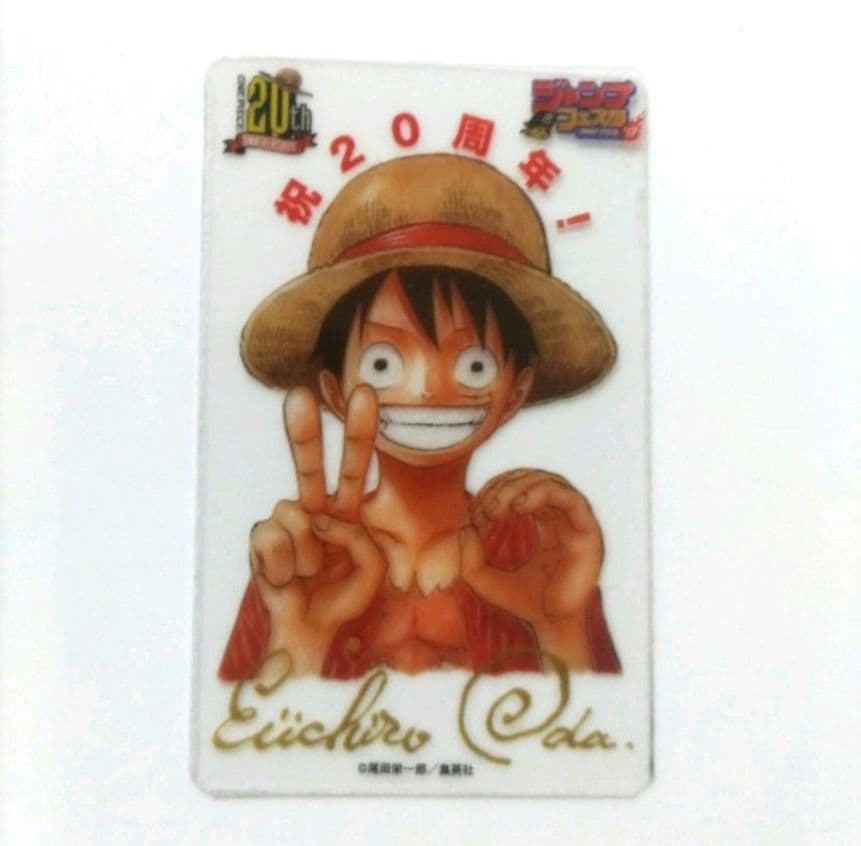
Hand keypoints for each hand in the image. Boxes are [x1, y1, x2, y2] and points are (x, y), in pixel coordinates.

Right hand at [250, 384, 385, 673]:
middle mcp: (316, 507)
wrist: (313, 631)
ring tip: (310, 574)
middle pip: (310, 464)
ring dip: (311, 556)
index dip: (360, 430)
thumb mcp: (374, 568)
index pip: (355, 464)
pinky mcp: (262, 539)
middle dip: (306, 431)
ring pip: (298, 515)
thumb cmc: (345, 595)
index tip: (364, 395)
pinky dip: (285, 565)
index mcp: (348, 508)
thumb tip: (315, 517)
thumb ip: (359, 538)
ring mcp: (287, 521)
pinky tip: (288, 578)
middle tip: (299, 396)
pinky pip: (274, 539)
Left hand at [463, 470, 603, 625]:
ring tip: (496, 507)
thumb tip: (465, 528)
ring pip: (551, 482)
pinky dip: (542, 493)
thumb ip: (469, 556)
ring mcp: (577, 523)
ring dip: (519, 487)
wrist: (550, 629)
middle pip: (534, 480)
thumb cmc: (522, 604)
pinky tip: (517, 507)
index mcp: (545, 523)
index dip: (495, 491)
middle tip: (484, 507)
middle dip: (505, 487)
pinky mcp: (588, 531)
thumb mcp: (483, 579)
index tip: (475, 511)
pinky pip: (570, 498)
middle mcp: (563, 519)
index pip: (520, 489)